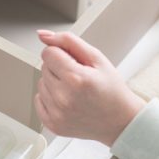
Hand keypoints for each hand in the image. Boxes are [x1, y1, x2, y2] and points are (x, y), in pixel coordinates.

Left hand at [35, 30, 145, 145]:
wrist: (120, 120)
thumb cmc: (112, 90)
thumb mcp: (96, 57)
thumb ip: (68, 41)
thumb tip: (43, 35)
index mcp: (75, 78)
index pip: (48, 52)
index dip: (62, 53)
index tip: (75, 62)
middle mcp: (63, 97)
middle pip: (44, 67)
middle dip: (59, 68)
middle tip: (79, 77)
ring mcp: (57, 113)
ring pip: (40, 83)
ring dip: (54, 83)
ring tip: (75, 90)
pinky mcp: (52, 124)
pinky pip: (38, 100)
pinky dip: (50, 98)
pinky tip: (67, 100)